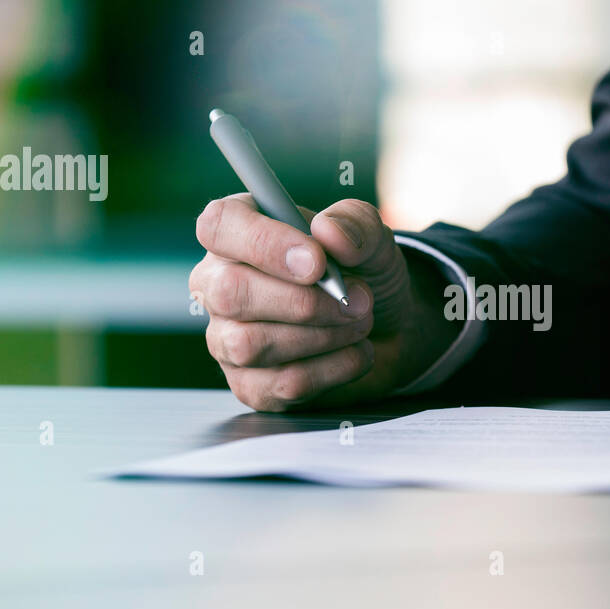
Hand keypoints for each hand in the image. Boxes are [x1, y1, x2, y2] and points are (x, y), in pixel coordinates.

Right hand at [189, 193, 458, 409]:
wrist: (391, 328)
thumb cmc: (363, 273)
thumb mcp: (372, 236)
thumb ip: (355, 223)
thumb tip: (328, 231)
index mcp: (238, 233)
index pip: (218, 227)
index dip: (264, 243)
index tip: (317, 262)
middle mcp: (219, 284)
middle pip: (229, 293)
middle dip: (303, 301)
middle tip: (354, 299)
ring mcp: (227, 339)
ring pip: (248, 344)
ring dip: (321, 335)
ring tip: (359, 322)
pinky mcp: (250, 385)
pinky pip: (281, 382)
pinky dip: (333, 368)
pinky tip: (356, 352)